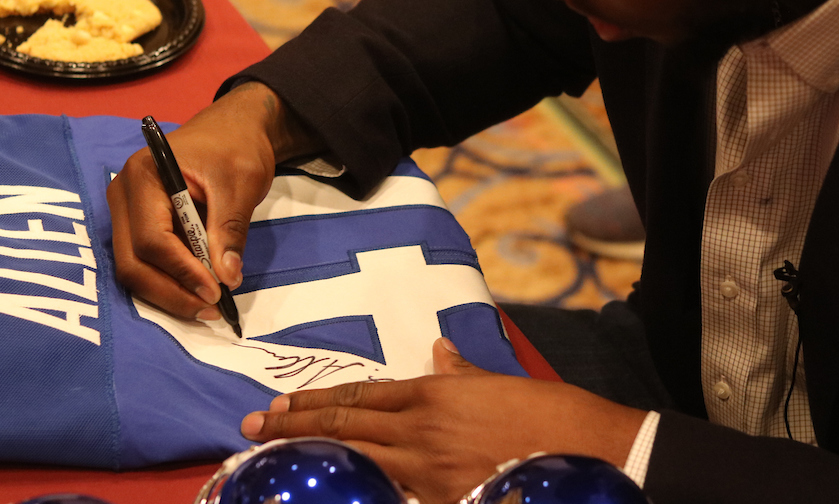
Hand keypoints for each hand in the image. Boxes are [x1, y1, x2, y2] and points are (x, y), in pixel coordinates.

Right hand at [109, 82, 321, 319]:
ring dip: (169, 292)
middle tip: (211, 308)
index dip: (182, 270)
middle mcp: (123, 195)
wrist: (232, 130)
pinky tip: (197, 292)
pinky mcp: (137, 225)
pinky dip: (170, 281)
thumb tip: (227, 277)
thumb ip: (230, 230)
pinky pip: (145, 262)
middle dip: (170, 290)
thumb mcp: (241, 183)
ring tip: (208, 305)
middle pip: (133, 260)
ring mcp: (126, 212)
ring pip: (134, 267)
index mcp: (144, 176)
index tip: (216, 291)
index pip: (151, 238)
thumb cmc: (235, 147)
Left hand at [240, 338, 647, 503]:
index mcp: (435, 394)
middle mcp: (422, 428)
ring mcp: (429, 469)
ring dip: (312, 456)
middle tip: (249, 429)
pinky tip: (333, 491)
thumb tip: (438, 349)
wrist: (590, 450)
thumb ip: (460, 372)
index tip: (277, 407)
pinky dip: (356, 491)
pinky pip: (387, 495)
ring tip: (271, 456)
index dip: (315, 402)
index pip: (359, 396)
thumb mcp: (499, 382)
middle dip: (293, 426)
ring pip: (355, 459)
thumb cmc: (548, 414)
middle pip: (345, 425)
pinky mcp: (444, 500)